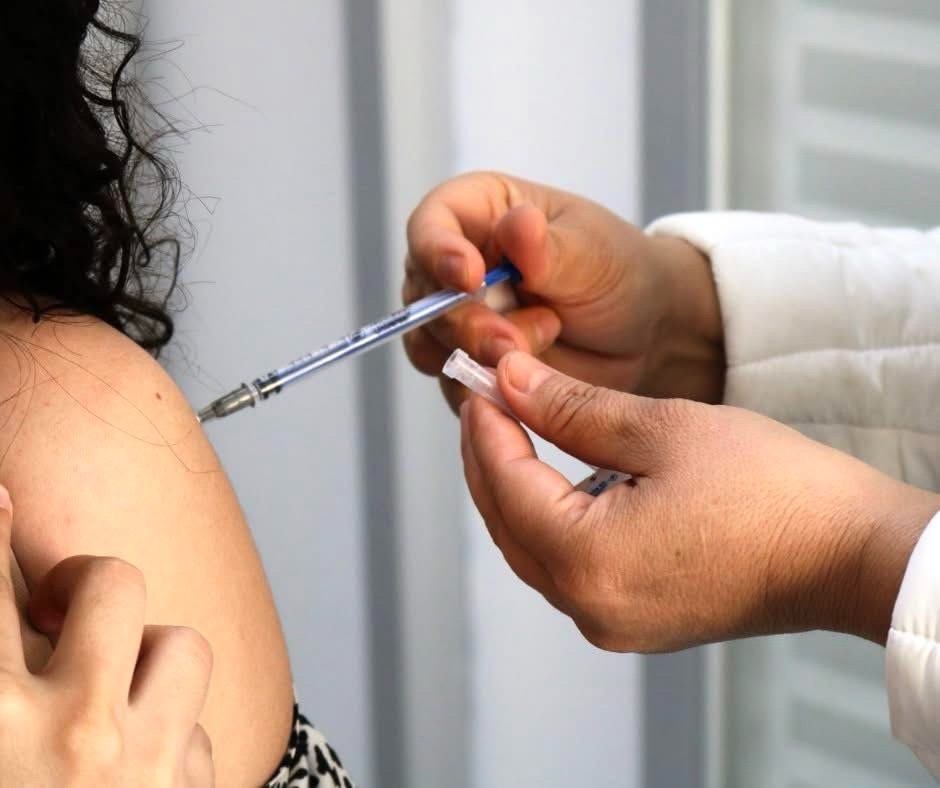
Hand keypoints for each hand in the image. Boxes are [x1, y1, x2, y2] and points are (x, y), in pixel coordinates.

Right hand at [0, 488, 213, 786]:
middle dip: (85, 581)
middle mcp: (77, 733)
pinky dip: (168, 740)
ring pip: (182, 646)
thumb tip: (27, 634)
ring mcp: (149, 765)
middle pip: (113, 585)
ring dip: (147, 659)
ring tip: (111, 690)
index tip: (3, 498)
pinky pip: (198, 733)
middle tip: (60, 607)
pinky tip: (136, 769)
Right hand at [403, 171, 725, 410]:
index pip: (432, 223)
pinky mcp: (469, 364)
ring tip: (535, 354)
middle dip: (465, 324)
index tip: (469, 277)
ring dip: (474, 358)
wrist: (644, 333)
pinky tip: (526, 382)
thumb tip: (517, 222)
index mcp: (480, 214)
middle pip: (423, 294)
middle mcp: (457, 265)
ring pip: (430, 344)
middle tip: (511, 343)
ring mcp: (460, 318)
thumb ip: (548, 247)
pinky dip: (483, 388)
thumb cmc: (617, 273)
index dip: (438, 251)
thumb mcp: (591, 254)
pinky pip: (453, 383)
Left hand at [461, 351, 939, 650]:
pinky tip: (558, 479)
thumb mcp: (663, 429)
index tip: (480, 383)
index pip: (505, 483)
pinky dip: (552, 520)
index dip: (486, 426)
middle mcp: (589, 607)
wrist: (852, 553)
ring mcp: (612, 622)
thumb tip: (512, 383)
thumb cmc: (775, 492)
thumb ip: (572, 409)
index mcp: (588, 561)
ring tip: (517, 431)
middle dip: (490, 459)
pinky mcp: (636, 620)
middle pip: (508, 522)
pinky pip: (568, 568)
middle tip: (488, 402)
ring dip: (517, 490)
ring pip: (533, 548)